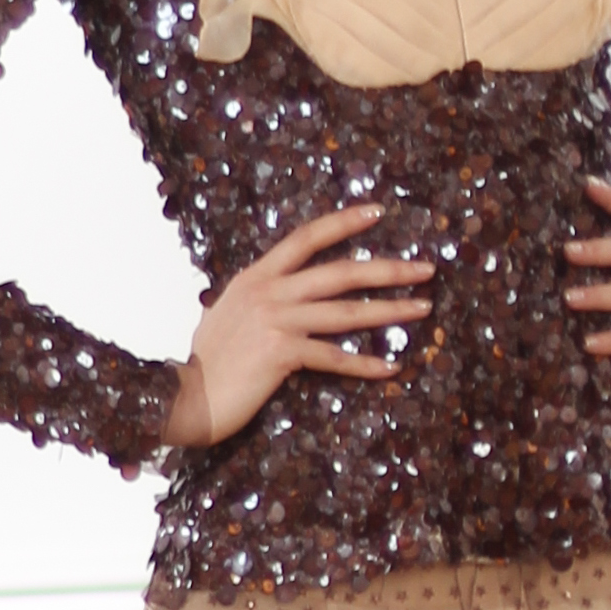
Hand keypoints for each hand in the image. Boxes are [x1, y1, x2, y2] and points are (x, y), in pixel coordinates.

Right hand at [164, 204, 431, 449]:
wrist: (184, 396)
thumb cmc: (207, 361)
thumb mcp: (227, 313)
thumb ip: (257, 298)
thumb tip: (279, 292)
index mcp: (256, 277)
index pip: (306, 238)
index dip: (343, 222)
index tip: (378, 212)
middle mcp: (268, 292)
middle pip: (339, 273)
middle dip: (387, 269)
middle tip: (426, 268)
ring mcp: (275, 321)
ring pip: (345, 313)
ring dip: (389, 311)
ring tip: (422, 308)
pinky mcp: (280, 353)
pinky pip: (332, 356)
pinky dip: (363, 364)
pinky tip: (390, 367)